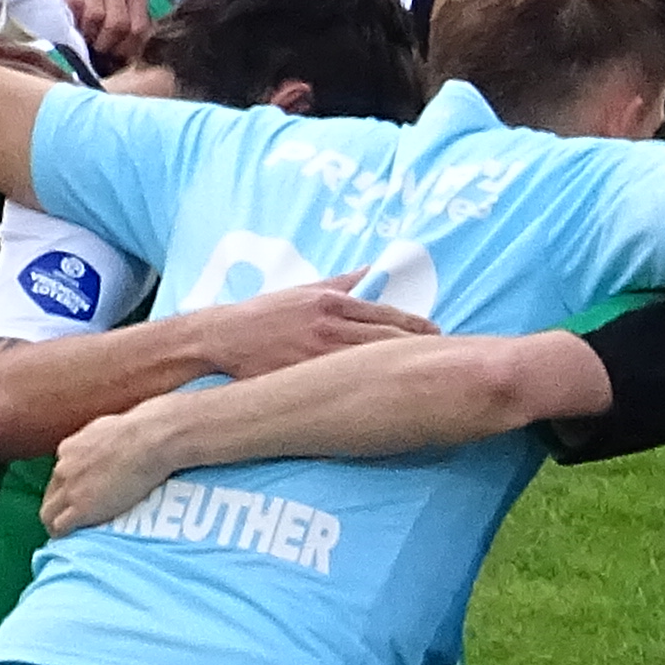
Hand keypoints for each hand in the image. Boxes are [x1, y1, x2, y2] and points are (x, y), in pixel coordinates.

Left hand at [40, 391, 211, 534]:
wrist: (149, 440)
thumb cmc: (141, 430)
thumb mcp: (110, 427)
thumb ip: (101, 439)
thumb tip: (109, 439)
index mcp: (70, 448)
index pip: (60, 472)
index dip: (68, 486)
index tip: (78, 493)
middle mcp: (63, 468)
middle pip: (50, 494)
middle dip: (57, 505)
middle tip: (69, 516)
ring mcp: (70, 490)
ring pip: (48, 513)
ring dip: (55, 522)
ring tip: (66, 532)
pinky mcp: (80, 509)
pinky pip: (60, 527)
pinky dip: (62, 534)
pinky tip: (69, 538)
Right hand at [46, 0, 154, 63]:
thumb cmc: (89, 4)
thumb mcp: (114, 15)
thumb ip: (126, 34)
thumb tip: (127, 60)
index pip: (139, 28)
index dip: (124, 49)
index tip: (111, 56)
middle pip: (118, 23)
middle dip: (104, 43)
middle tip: (93, 47)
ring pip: (96, 15)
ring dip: (86, 33)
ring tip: (81, 34)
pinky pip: (74, 3)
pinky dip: (71, 18)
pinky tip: (69, 21)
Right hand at [183, 275, 431, 381]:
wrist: (222, 338)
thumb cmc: (264, 314)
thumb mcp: (303, 289)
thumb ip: (340, 281)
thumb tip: (371, 269)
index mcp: (330, 302)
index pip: (385, 314)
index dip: (415, 325)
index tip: (437, 333)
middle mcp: (329, 326)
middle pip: (385, 338)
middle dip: (416, 347)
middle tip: (442, 355)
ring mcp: (318, 354)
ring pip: (371, 361)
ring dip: (399, 366)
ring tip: (423, 374)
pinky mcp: (306, 377)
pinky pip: (345, 383)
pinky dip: (369, 386)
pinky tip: (388, 394)